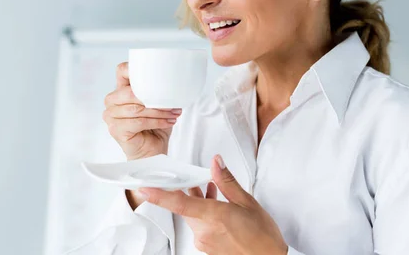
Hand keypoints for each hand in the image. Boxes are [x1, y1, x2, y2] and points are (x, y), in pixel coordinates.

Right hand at [103, 62, 181, 159]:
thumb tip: (172, 84)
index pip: (122, 71)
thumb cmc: (155, 126)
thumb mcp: (158, 105)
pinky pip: (138, 122)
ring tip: (173, 114)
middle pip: (129, 92)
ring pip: (137, 109)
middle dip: (154, 98)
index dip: (133, 68)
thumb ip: (158, 92)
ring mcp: (111, 116)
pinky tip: (167, 122)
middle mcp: (112, 101)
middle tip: (172, 104)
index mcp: (121, 90)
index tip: (153, 73)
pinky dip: (156, 122)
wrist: (152, 150)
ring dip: (159, 111)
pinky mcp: (115, 130)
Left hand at [139, 155, 287, 254]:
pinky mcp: (208, 249)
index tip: (145, 188)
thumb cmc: (263, 236)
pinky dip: (204, 216)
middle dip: (190, 193)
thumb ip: (227, 182)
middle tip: (198, 180)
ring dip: (199, 204)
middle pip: (187, 208)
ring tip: (214, 192)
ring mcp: (205, 242)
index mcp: (215, 217)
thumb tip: (216, 163)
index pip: (180, 204)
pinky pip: (199, 227)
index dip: (160, 196)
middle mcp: (205, 232)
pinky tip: (216, 209)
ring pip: (193, 217)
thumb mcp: (247, 202)